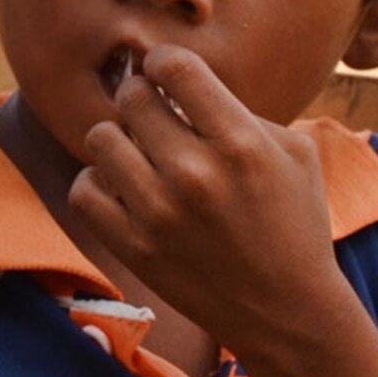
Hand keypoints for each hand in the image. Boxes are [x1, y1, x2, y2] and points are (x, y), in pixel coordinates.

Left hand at [68, 45, 356, 366]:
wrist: (289, 313)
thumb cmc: (295, 223)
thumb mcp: (292, 152)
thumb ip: (237, 109)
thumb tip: (178, 80)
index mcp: (240, 142)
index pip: (172, 65)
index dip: (165, 62)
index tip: (169, 76)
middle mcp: (195, 173)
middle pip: (132, 97)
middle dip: (144, 99)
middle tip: (159, 119)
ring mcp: (159, 213)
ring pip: (101, 138)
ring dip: (120, 140)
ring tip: (143, 156)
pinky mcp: (134, 248)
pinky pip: (83, 190)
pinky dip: (99, 184)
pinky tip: (127, 190)